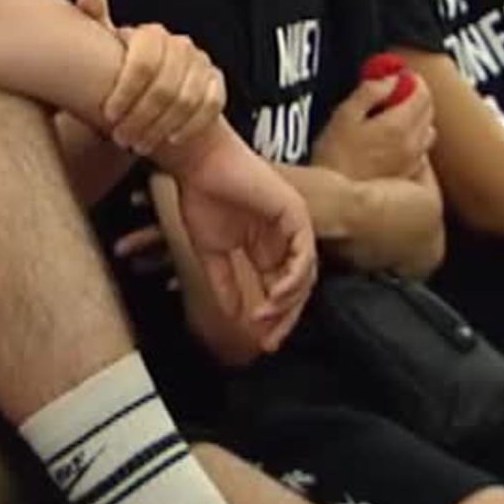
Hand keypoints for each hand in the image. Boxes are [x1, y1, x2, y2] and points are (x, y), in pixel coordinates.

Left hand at [79, 0, 226, 155]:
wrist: (151, 87)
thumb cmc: (124, 67)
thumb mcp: (106, 46)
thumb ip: (96, 20)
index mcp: (151, 35)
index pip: (143, 62)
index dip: (125, 92)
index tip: (109, 115)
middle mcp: (180, 46)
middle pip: (164, 87)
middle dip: (140, 118)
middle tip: (122, 137)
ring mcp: (201, 64)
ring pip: (187, 100)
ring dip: (160, 127)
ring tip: (138, 142)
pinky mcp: (216, 83)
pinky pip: (211, 106)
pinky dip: (189, 126)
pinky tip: (170, 139)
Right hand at [171, 135, 318, 352]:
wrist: (198, 163)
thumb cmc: (202, 195)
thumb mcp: (210, 252)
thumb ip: (223, 282)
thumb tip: (231, 314)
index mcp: (265, 246)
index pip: (278, 288)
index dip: (273, 317)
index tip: (261, 341)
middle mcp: (283, 238)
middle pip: (296, 287)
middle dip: (285, 317)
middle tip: (270, 340)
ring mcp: (293, 226)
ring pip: (305, 274)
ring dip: (288, 301)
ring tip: (266, 318)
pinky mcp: (295, 214)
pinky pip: (304, 254)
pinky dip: (293, 278)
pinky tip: (276, 295)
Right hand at [311, 72, 435, 181]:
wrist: (336, 198)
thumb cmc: (334, 157)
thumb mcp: (344, 114)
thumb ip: (369, 92)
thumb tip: (388, 80)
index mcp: (397, 125)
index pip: (421, 92)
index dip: (410, 79)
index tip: (397, 76)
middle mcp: (412, 143)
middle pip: (428, 109)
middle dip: (415, 95)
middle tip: (394, 92)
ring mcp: (413, 161)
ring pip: (429, 129)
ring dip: (417, 117)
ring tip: (393, 116)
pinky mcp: (409, 174)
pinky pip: (422, 149)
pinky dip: (414, 138)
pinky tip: (393, 140)